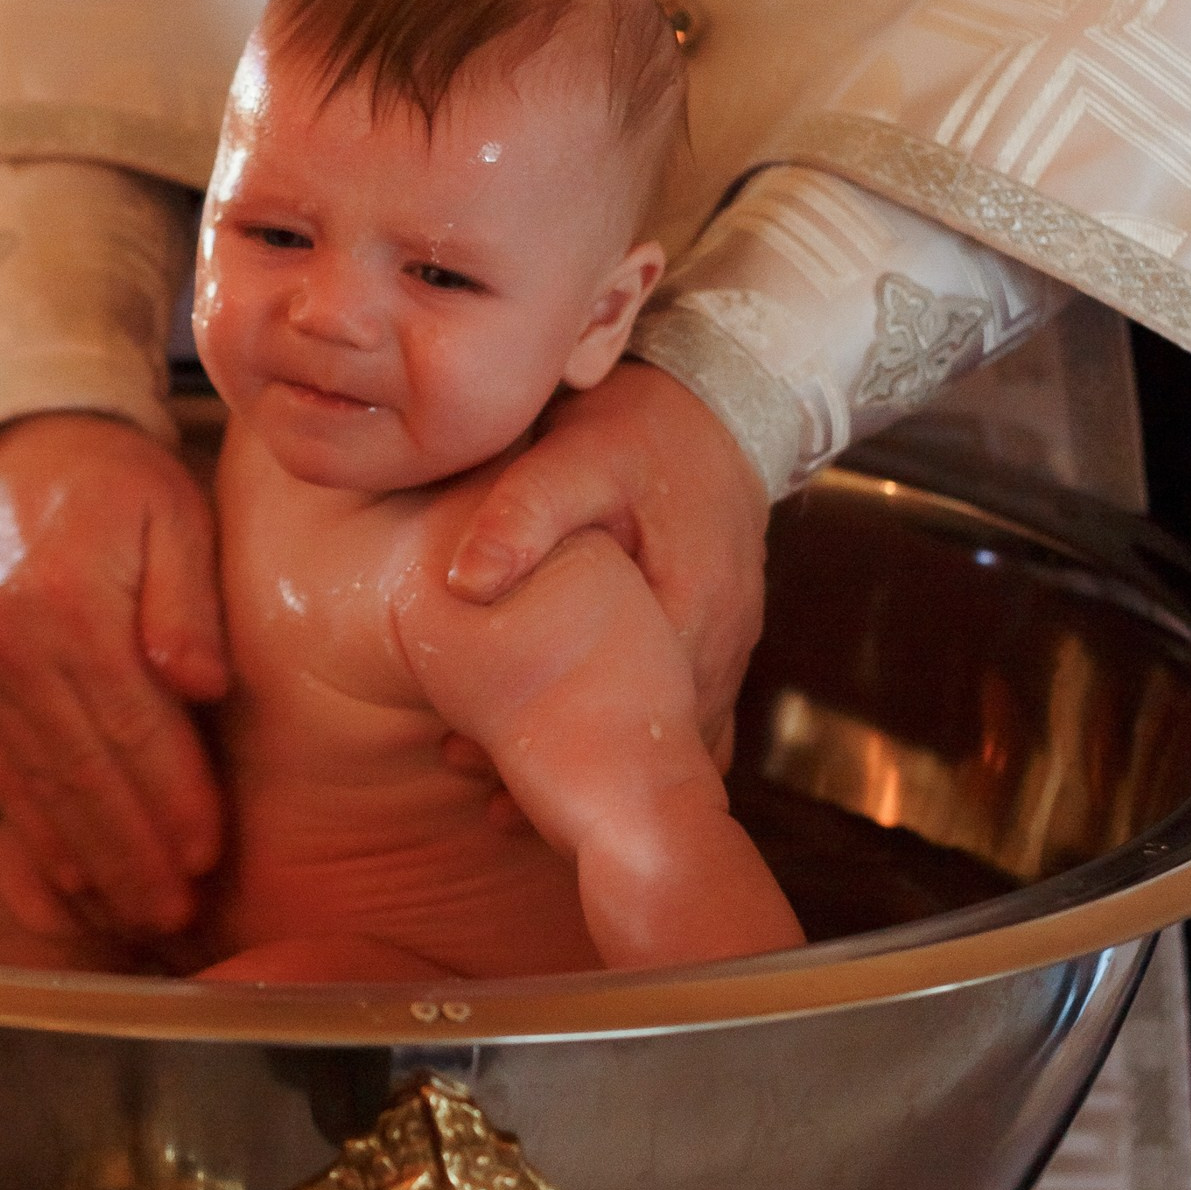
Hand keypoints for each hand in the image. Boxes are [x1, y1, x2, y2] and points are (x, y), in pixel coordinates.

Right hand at [0, 414, 228, 940]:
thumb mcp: (175, 512)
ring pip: (37, 786)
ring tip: (138, 913)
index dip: (172, 797)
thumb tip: (199, 685)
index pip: (131, 725)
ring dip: (90, 860)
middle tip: (178, 912)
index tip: (210, 853)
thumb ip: (189, 599)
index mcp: (67, 602)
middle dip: (133, 853)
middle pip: (80, 771)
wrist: (25, 453)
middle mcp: (7, 646)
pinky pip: (1, 774)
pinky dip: (38, 833)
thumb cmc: (119, 484)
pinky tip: (73, 879)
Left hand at [444, 361, 768, 748]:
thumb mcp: (579, 454)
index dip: (552, 742)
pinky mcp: (713, 642)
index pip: (629, 710)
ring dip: (593, 762)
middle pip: (648, 741)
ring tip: (501, 787)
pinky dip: (626, 740)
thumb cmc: (645, 429)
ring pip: (665, 739)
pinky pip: (676, 715)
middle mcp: (720, 642)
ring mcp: (726, 648)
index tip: (474, 754)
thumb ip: (525, 514)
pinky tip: (566, 749)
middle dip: (564, 769)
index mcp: (692, 606)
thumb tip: (464, 583)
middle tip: (470, 779)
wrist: (716, 402)